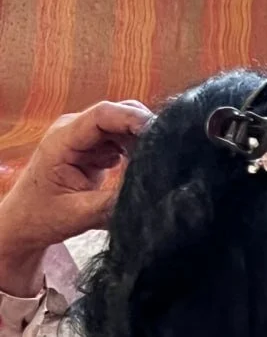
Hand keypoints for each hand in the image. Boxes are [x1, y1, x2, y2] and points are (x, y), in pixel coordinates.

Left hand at [0, 101, 150, 296]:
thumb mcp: (82, 214)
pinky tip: (150, 169)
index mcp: (63, 140)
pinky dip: (142, 151)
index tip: (163, 136)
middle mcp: (74, 131)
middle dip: (147, 129)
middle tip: (171, 153)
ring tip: (162, 164)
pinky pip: (125, 140)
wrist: (26, 222)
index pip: (103, 114)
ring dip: (146, 141)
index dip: (135, 119)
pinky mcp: (96, 148)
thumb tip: (153, 194)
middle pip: (119, 114)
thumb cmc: (43, 217)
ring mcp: (86, 138)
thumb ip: (115, 203)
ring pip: (126, 126)